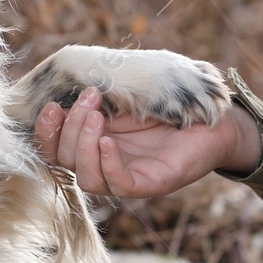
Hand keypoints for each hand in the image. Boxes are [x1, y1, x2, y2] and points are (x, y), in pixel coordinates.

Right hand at [33, 86, 260, 197]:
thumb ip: (99, 89)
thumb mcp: (128, 90)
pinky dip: (107, 164)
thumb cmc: (172, 101)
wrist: (216, 116)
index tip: (50, 106)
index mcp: (94, 141)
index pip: (55, 149)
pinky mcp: (149, 184)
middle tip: (90, 97)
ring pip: (86, 177)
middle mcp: (105, 162)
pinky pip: (117, 185)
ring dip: (84, 144)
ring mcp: (126, 176)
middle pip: (66, 160)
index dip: (46, 132)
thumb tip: (65, 77)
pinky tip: (110, 141)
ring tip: (99, 115)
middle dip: (70, 127)